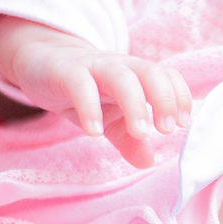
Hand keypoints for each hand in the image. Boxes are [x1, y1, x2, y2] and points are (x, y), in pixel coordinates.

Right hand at [0, 15, 191, 168]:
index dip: (179, 96)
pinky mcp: (64, 72)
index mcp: (135, 76)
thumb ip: (129, 139)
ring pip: (120, 76)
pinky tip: (94, 133)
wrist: (40, 61)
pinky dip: (89, 108)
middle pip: (150, 72)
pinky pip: (80, 85)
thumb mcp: (109, 118)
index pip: (167, 76)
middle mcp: (119, 67)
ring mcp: (92, 67)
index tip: (182, 124)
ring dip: (135, 103)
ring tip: (141, 133)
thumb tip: (149, 163)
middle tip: (167, 130)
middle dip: (164, 99)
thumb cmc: (84, 90)